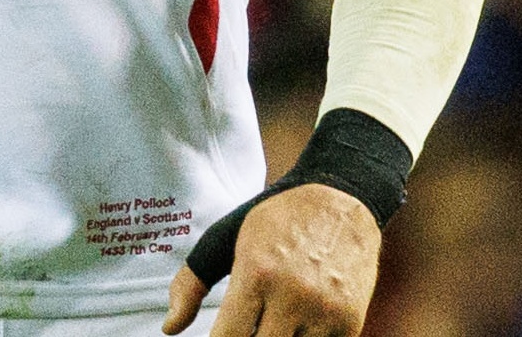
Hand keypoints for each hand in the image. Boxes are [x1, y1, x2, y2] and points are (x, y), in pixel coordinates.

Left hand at [164, 184, 381, 336]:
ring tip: (268, 324)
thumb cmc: (278, 219)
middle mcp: (293, 296)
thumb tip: (170, 328)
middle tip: (243, 329)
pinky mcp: (350, 323)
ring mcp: (325, 312)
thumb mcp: (227, 237)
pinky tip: (293, 329)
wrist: (343, 199)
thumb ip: (192, 283)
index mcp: (257, 272)